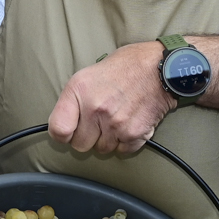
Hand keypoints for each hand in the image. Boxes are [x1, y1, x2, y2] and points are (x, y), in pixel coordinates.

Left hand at [49, 42, 173, 156]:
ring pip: (102, 149)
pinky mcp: (135, 134)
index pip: (58, 130)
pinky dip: (125, 142)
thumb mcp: (88, 74)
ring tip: (115, 119)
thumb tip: (65, 123)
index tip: (69, 131)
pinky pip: (122, 151)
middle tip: (97, 123)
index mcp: (79, 91)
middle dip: (87, 137)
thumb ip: (74, 99)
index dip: (62, 134)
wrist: (160, 68)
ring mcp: (116, 123)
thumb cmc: (125, 67)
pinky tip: (128, 124)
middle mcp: (95, 109)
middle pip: (80, 145)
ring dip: (107, 139)